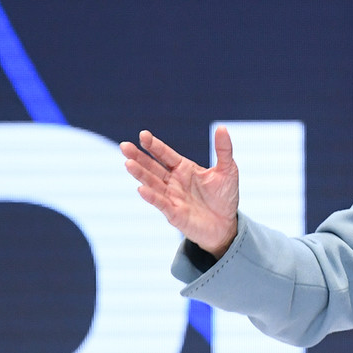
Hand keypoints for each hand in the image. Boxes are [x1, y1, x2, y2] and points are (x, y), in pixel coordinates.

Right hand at [120, 127, 239, 256]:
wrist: (226, 225)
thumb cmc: (224, 196)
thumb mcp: (228, 170)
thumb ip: (223, 150)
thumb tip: (221, 127)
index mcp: (183, 168)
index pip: (165, 154)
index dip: (154, 145)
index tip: (143, 135)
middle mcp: (173, 181)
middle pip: (152, 167)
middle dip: (139, 157)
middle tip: (124, 146)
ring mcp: (171, 197)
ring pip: (152, 184)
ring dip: (140, 174)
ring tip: (128, 163)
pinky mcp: (174, 214)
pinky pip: (161, 204)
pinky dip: (151, 197)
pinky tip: (141, 189)